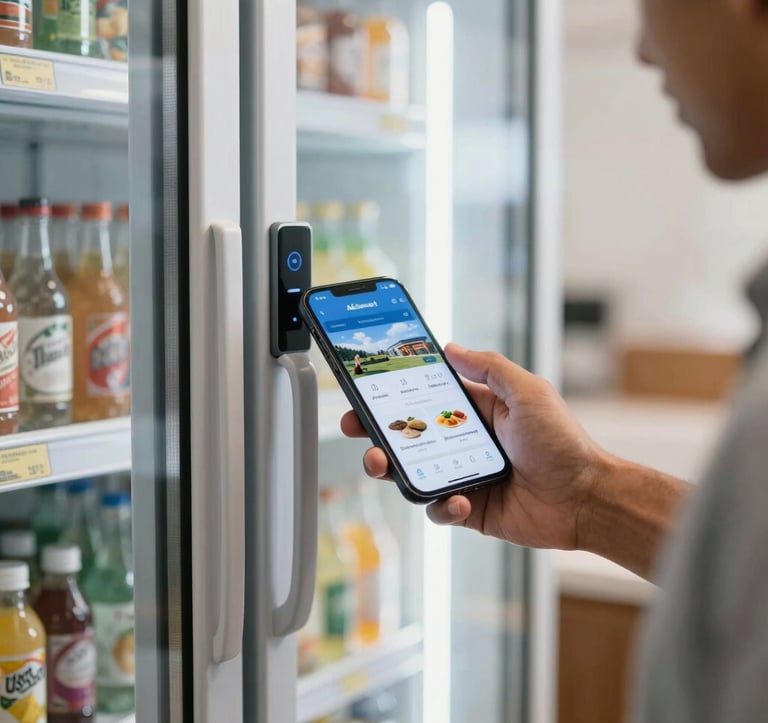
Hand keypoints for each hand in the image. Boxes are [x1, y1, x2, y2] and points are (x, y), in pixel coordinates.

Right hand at [340, 343, 609, 550]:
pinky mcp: (468, 509)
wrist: (585, 498)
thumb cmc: (562, 441)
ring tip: (381, 462)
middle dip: (377, 430)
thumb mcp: (527, 392)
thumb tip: (450, 347)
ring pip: (412, 472)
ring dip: (390, 467)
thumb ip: (489, 367)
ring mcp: (462, 476)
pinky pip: (438, 508)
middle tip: (356, 425)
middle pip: (408, 435)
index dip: (395, 393)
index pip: (424, 397)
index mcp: (475, 411)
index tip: (368, 386)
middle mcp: (463, 442)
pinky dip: (441, 505)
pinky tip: (458, 500)